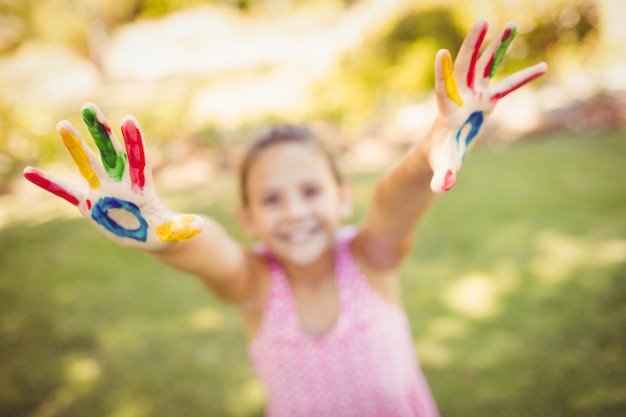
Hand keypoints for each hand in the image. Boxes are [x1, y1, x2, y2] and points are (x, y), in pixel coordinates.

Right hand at [24, 103, 203, 249]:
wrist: (150, 235)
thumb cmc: (164, 232)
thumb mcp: (173, 233)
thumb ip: (182, 228)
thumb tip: (199, 227)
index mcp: (142, 188)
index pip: (138, 160)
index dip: (134, 142)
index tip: (128, 120)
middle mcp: (121, 183)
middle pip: (109, 153)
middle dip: (100, 131)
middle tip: (90, 106)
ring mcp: (103, 190)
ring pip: (87, 164)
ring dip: (75, 146)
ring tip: (63, 124)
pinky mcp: (89, 204)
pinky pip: (65, 192)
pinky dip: (49, 184)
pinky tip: (29, 171)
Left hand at [428, 19, 547, 192]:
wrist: (441, 148)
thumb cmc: (439, 157)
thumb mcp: (442, 166)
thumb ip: (443, 176)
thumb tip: (444, 188)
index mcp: (447, 109)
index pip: (443, 88)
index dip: (443, 72)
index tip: (442, 54)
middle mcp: (460, 95)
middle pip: (465, 66)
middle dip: (472, 46)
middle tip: (481, 23)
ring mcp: (474, 94)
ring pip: (486, 66)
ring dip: (498, 47)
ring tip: (511, 24)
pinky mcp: (487, 98)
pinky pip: (508, 85)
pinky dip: (524, 77)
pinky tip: (543, 66)